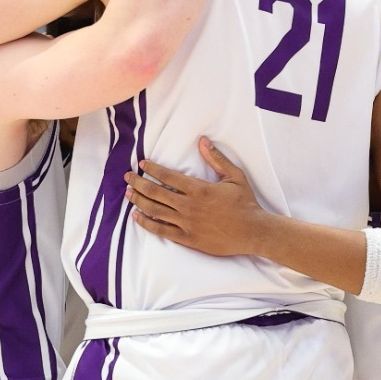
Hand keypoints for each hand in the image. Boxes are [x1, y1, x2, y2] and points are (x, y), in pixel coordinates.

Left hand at [126, 137, 266, 257]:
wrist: (253, 232)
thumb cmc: (245, 203)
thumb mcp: (234, 176)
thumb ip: (216, 159)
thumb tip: (203, 141)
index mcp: (198, 189)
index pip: (167, 176)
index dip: (152, 169)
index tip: (141, 164)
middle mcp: (189, 206)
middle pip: (155, 192)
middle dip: (138, 183)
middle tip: (127, 177)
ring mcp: (187, 223)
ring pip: (155, 211)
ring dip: (139, 201)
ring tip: (128, 194)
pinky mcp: (188, 239)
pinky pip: (162, 231)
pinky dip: (147, 223)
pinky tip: (137, 217)